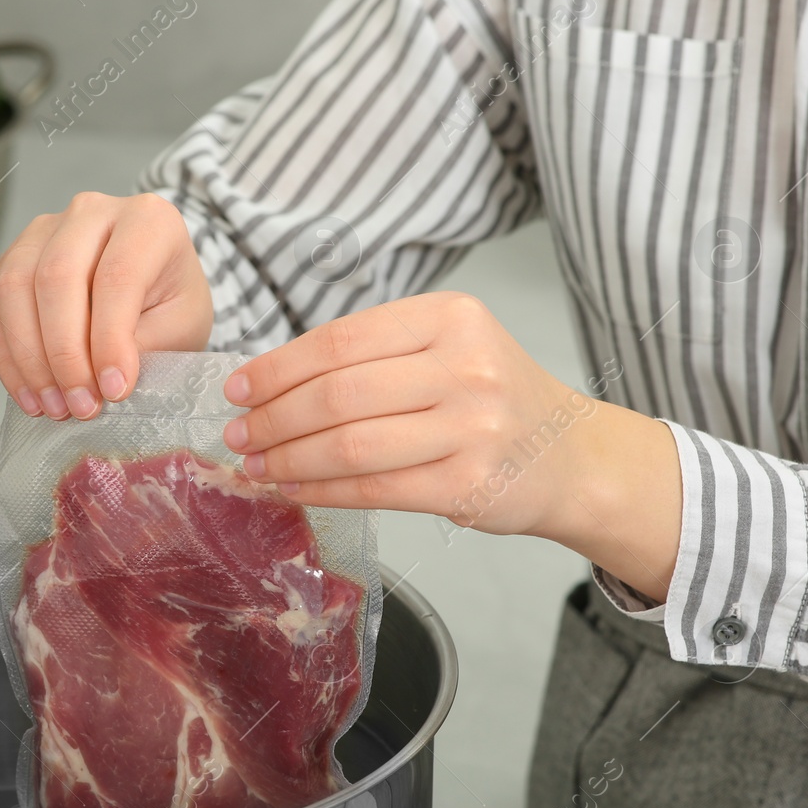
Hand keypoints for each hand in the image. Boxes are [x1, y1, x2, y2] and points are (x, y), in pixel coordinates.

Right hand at [0, 192, 213, 419]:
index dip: (109, 341)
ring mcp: (46, 229)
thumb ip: (144, 345)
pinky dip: (7, 355)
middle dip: (64, 354)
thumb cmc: (171, 301)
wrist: (154, 286)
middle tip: (80, 405)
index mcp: (148, 220)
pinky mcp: (15, 255)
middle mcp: (92, 211)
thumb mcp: (182, 325)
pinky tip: (30, 392)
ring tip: (55, 406)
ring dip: (30, 359)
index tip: (114, 390)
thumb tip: (104, 379)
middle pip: (57, 277)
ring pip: (15, 288)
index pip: (116, 277)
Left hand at [221, 292, 682, 600]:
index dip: (278, 367)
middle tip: (236, 432)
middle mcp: (466, 366)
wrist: (570, 456)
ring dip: (288, 458)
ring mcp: (472, 427)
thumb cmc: (491, 398)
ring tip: (254, 464)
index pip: (340, 339)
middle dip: (273, 417)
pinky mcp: (469, 484)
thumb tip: (270, 381)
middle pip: (339, 393)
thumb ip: (372, 355)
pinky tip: (292, 488)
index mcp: (451, 318)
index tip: (238, 387)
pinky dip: (321, 490)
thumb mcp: (446, 348)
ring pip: (351, 444)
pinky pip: (374, 489)